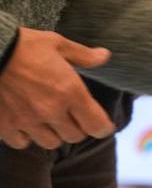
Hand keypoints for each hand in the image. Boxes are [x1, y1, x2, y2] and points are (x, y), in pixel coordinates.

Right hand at [0, 28, 114, 148]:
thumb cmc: (22, 45)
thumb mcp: (56, 44)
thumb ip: (82, 55)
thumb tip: (104, 56)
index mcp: (70, 92)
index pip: (96, 125)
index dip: (103, 128)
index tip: (104, 126)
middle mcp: (51, 111)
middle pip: (75, 136)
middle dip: (78, 128)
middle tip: (73, 117)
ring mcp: (27, 121)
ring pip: (50, 143)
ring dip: (54, 134)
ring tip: (50, 122)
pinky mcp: (4, 125)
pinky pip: (22, 142)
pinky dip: (26, 137)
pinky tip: (26, 124)